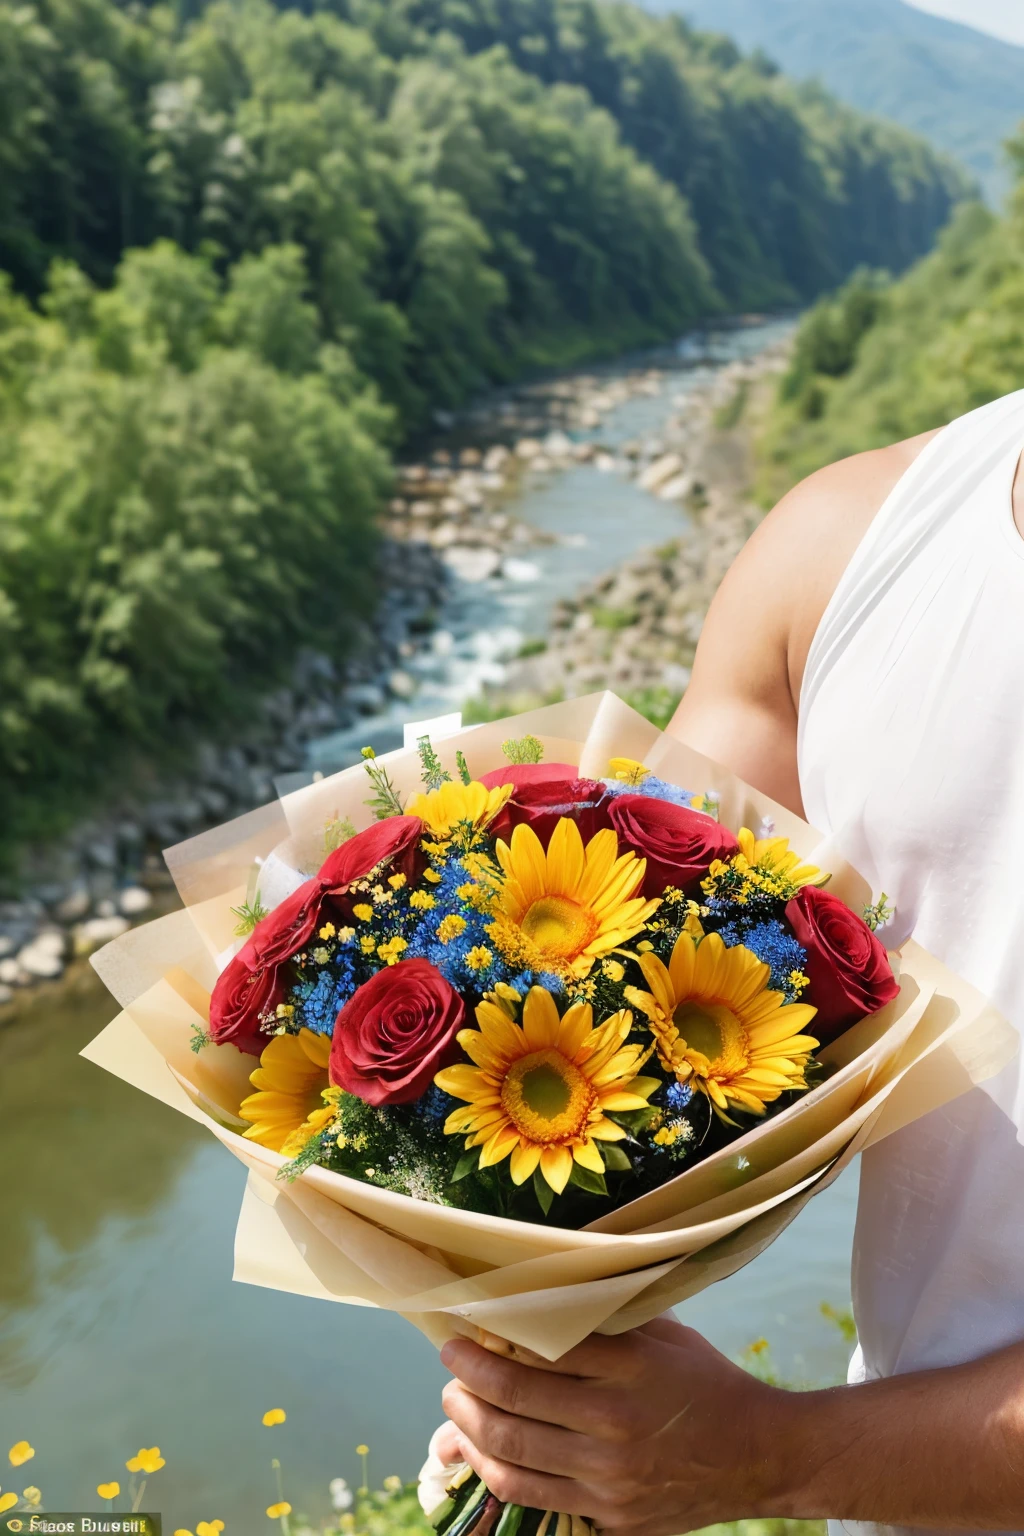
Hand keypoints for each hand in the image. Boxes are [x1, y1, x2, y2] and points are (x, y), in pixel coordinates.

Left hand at [438, 1316, 795, 1535]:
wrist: (759, 1456)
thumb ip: (604, 1321)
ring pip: (513, 1454)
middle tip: (449, 1364)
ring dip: (469, 1427)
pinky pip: (533, 1496)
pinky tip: (480, 1453)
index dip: (489, 1336)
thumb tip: (535, 1305)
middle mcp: (617, 1422)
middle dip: (466, 1381)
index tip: (464, 1325)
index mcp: (631, 1366)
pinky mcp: (611, 1516)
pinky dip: (495, 1473)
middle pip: (514, 1400)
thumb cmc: (705, 1382)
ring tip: (453, 1406)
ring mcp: (612, 1476)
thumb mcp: (663, 1334)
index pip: (539, 1346)